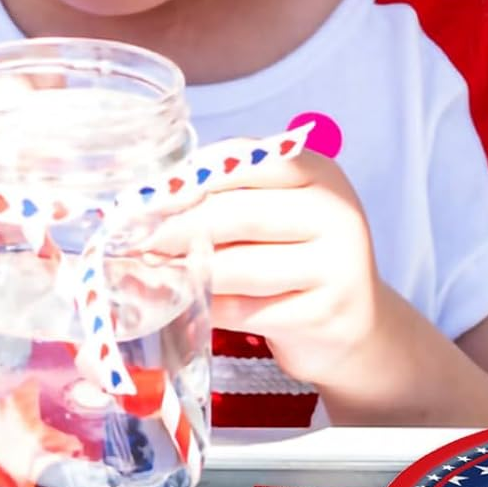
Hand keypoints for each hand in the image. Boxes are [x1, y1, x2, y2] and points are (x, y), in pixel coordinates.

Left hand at [144, 146, 388, 388]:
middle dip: (178, 227)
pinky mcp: (323, 315)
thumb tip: (151, 205)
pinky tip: (181, 303)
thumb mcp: (277, 211)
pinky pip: (247, 310)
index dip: (189, 178)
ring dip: (185, 270)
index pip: (246, 160)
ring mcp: (335, 266)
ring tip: (146, 269)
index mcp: (317, 172)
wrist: (353, 326)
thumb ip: (228, 197)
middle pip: (240, 213)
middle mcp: (333, 212)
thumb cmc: (297, 257)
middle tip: (134, 239)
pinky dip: (206, 307)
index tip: (143, 198)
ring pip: (241, 266)